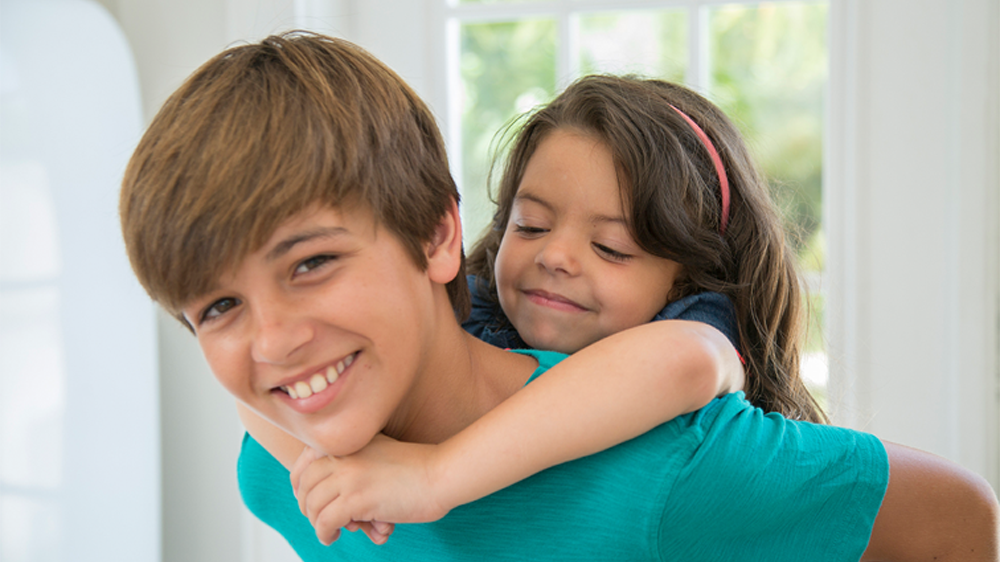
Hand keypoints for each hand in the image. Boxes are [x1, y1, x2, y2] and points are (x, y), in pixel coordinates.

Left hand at [289, 433, 450, 545]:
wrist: (441, 473)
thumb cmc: (417, 467)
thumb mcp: (379, 451)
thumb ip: (356, 459)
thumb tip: (333, 485)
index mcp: (349, 442)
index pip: (305, 460)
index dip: (299, 482)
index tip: (304, 497)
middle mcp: (344, 455)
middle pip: (305, 485)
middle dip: (307, 505)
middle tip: (318, 518)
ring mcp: (348, 476)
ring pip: (312, 505)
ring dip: (317, 522)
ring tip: (329, 531)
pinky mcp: (357, 499)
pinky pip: (325, 521)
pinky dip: (324, 533)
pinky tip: (332, 537)